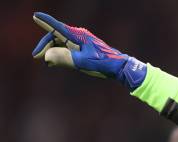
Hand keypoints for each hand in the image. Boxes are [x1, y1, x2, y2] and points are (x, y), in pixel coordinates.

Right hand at [31, 12, 146, 89]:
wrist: (119, 67)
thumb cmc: (102, 64)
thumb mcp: (82, 62)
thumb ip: (64, 58)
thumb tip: (47, 55)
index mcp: (77, 36)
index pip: (57, 27)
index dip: (45, 22)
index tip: (35, 16)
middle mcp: (78, 35)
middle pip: (56, 36)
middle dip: (45, 45)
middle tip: (37, 57)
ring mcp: (81, 41)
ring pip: (61, 42)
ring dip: (51, 50)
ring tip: (46, 62)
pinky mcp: (84, 47)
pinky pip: (67, 47)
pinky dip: (59, 53)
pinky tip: (54, 61)